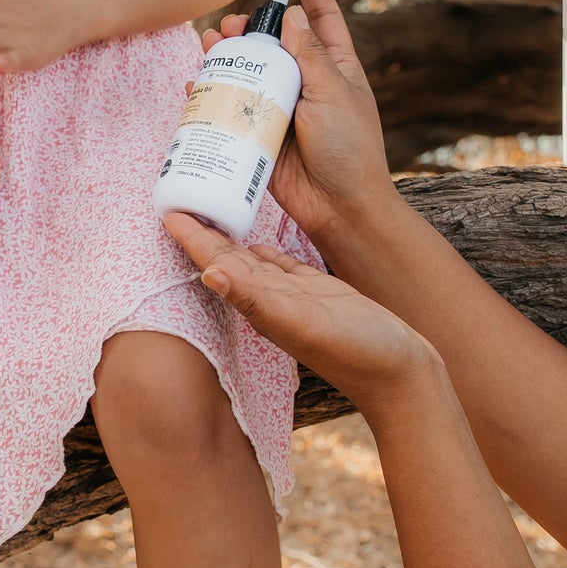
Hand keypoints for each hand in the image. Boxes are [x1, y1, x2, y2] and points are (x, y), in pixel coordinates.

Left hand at [163, 217, 435, 406]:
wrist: (400, 376)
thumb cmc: (354, 351)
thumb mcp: (302, 322)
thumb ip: (256, 299)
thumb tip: (208, 274)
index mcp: (259, 302)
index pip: (215, 262)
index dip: (191, 236)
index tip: (166, 206)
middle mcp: (268, 298)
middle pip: (224, 255)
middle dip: (200, 228)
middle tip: (180, 191)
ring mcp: (291, 295)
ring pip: (249, 257)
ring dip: (226, 234)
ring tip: (209, 204)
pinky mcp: (316, 291)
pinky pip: (279, 263)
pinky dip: (261, 246)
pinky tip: (253, 236)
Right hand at [208, 0, 393, 242]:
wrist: (338, 208)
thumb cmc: (349, 150)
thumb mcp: (333, 95)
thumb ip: (310, 55)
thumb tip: (291, 15)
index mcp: (333, 67)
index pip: (323, 16)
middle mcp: (304, 82)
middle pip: (272, 41)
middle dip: (250, 25)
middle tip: (233, 25)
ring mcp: (279, 107)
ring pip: (247, 71)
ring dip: (226, 55)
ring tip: (210, 45)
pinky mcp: (258, 132)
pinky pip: (230, 107)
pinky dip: (211, 94)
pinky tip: (195, 85)